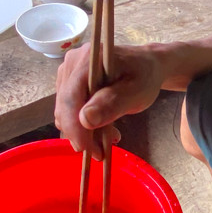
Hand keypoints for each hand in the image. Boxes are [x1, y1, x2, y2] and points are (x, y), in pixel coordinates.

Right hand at [54, 42, 167, 158]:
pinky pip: (68, 110)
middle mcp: (72, 63)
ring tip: (109, 138)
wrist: (147, 66)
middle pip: (65, 106)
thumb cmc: (144, 76)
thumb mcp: (137, 91)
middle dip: (80, 133)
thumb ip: (113, 103)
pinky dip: (83, 125)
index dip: (74, 126)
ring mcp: (68, 73)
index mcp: (89, 59)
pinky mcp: (68, 83)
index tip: (85, 148)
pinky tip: (102, 129)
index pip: (71, 97)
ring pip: (65, 112)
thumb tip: (86, 119)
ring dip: (83, 131)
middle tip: (101, 152)